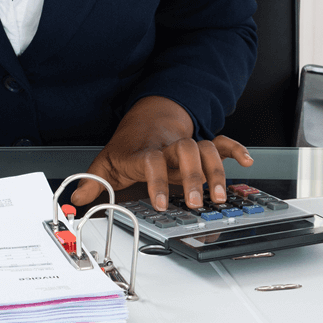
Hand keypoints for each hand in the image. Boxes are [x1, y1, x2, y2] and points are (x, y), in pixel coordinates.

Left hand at [70, 96, 252, 212]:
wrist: (146, 119)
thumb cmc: (128, 147)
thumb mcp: (106, 164)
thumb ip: (92, 182)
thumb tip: (75, 198)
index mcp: (144, 152)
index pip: (151, 161)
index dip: (156, 180)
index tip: (159, 202)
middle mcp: (168, 147)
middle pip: (185, 151)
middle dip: (193, 176)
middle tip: (196, 203)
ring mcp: (187, 144)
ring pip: (206, 149)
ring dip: (216, 171)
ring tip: (219, 195)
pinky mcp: (201, 145)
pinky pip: (222, 143)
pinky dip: (236, 150)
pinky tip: (246, 162)